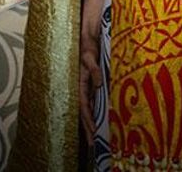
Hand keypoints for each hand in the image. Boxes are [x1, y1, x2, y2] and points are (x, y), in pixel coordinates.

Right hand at [78, 28, 102, 145]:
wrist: (87, 37)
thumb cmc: (87, 46)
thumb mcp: (89, 56)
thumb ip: (93, 69)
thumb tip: (98, 84)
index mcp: (80, 82)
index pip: (84, 106)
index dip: (88, 119)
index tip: (93, 132)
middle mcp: (83, 87)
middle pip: (84, 112)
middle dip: (88, 128)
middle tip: (94, 144)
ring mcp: (87, 87)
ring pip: (89, 109)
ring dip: (91, 123)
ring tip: (95, 138)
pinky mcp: (92, 84)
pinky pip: (93, 102)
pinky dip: (96, 112)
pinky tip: (101, 121)